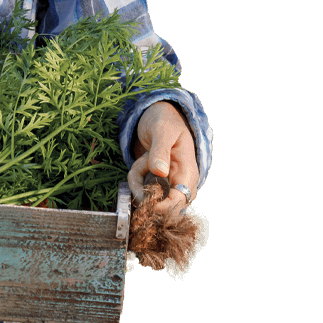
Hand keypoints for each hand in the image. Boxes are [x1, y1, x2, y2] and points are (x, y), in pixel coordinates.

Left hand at [127, 101, 199, 218]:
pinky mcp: (157, 184)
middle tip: (140, 165)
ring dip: (137, 180)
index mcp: (187, 172)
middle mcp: (180, 182)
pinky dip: (136, 178)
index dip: (160, 207)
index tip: (141, 198)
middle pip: (158, 204)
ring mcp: (169, 184)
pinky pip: (141, 190)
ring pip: (147, 197)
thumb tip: (160, 172)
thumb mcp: (162, 130)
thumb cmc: (165, 120)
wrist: (160, 116)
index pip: (178, 202)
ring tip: (143, 158)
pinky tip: (141, 163)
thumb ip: (160, 150)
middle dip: (141, 188)